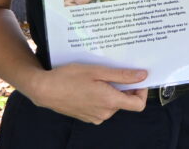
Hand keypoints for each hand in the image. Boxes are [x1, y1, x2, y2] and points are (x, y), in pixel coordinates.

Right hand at [27, 63, 147, 123]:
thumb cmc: (69, 77)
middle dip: (124, 87)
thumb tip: (143, 76)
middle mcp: (104, 113)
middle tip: (113, 72)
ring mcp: (95, 117)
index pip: (138, 105)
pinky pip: (102, 107)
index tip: (137, 80)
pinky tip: (90, 85)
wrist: (44, 90)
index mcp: (109, 101)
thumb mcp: (98, 71)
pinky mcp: (87, 116)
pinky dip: (102, 96)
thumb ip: (122, 76)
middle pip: (125, 101)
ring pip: (113, 103)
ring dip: (112, 90)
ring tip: (99, 77)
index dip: (142, 92)